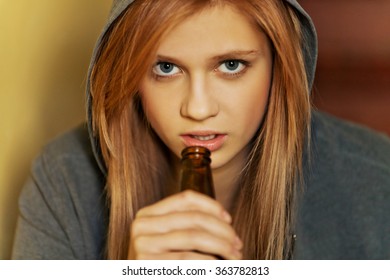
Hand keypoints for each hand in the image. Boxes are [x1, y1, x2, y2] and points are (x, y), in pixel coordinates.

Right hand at [128, 190, 242, 259]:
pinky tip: (219, 267)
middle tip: (238, 243)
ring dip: (222, 246)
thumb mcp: (169, 239)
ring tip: (235, 256)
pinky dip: (209, 262)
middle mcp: (141, 226)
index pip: (185, 198)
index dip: (212, 205)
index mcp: (147, 214)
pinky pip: (187, 259)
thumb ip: (187, 224)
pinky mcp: (147, 264)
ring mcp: (142, 245)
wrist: (144, 279)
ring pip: (194, 237)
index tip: (229, 219)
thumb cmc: (162, 264)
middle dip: (222, 230)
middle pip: (193, 217)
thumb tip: (224, 218)